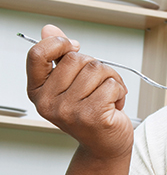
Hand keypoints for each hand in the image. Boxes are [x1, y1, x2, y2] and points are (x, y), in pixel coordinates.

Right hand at [26, 24, 132, 158]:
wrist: (105, 145)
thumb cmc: (90, 112)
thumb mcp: (71, 83)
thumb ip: (60, 56)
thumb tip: (49, 29)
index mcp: (38, 91)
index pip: (37, 54)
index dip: (58, 43)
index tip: (74, 47)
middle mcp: (49, 102)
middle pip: (77, 59)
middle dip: (96, 67)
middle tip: (98, 86)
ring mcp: (69, 111)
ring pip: (98, 69)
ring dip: (111, 79)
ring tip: (107, 96)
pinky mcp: (92, 116)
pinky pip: (112, 84)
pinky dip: (120, 91)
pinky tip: (113, 106)